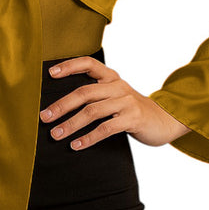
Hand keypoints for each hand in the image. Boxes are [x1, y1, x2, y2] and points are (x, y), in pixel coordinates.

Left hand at [40, 55, 191, 149]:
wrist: (164, 120)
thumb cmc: (132, 110)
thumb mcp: (116, 96)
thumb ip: (96, 95)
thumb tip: (60, 106)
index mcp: (112, 77)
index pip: (88, 63)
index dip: (69, 66)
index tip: (50, 73)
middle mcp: (118, 86)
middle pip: (84, 92)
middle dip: (61, 105)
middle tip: (44, 117)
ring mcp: (127, 102)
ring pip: (92, 111)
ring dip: (71, 124)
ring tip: (56, 135)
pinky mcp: (133, 118)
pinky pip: (106, 128)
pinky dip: (89, 138)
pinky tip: (76, 145)